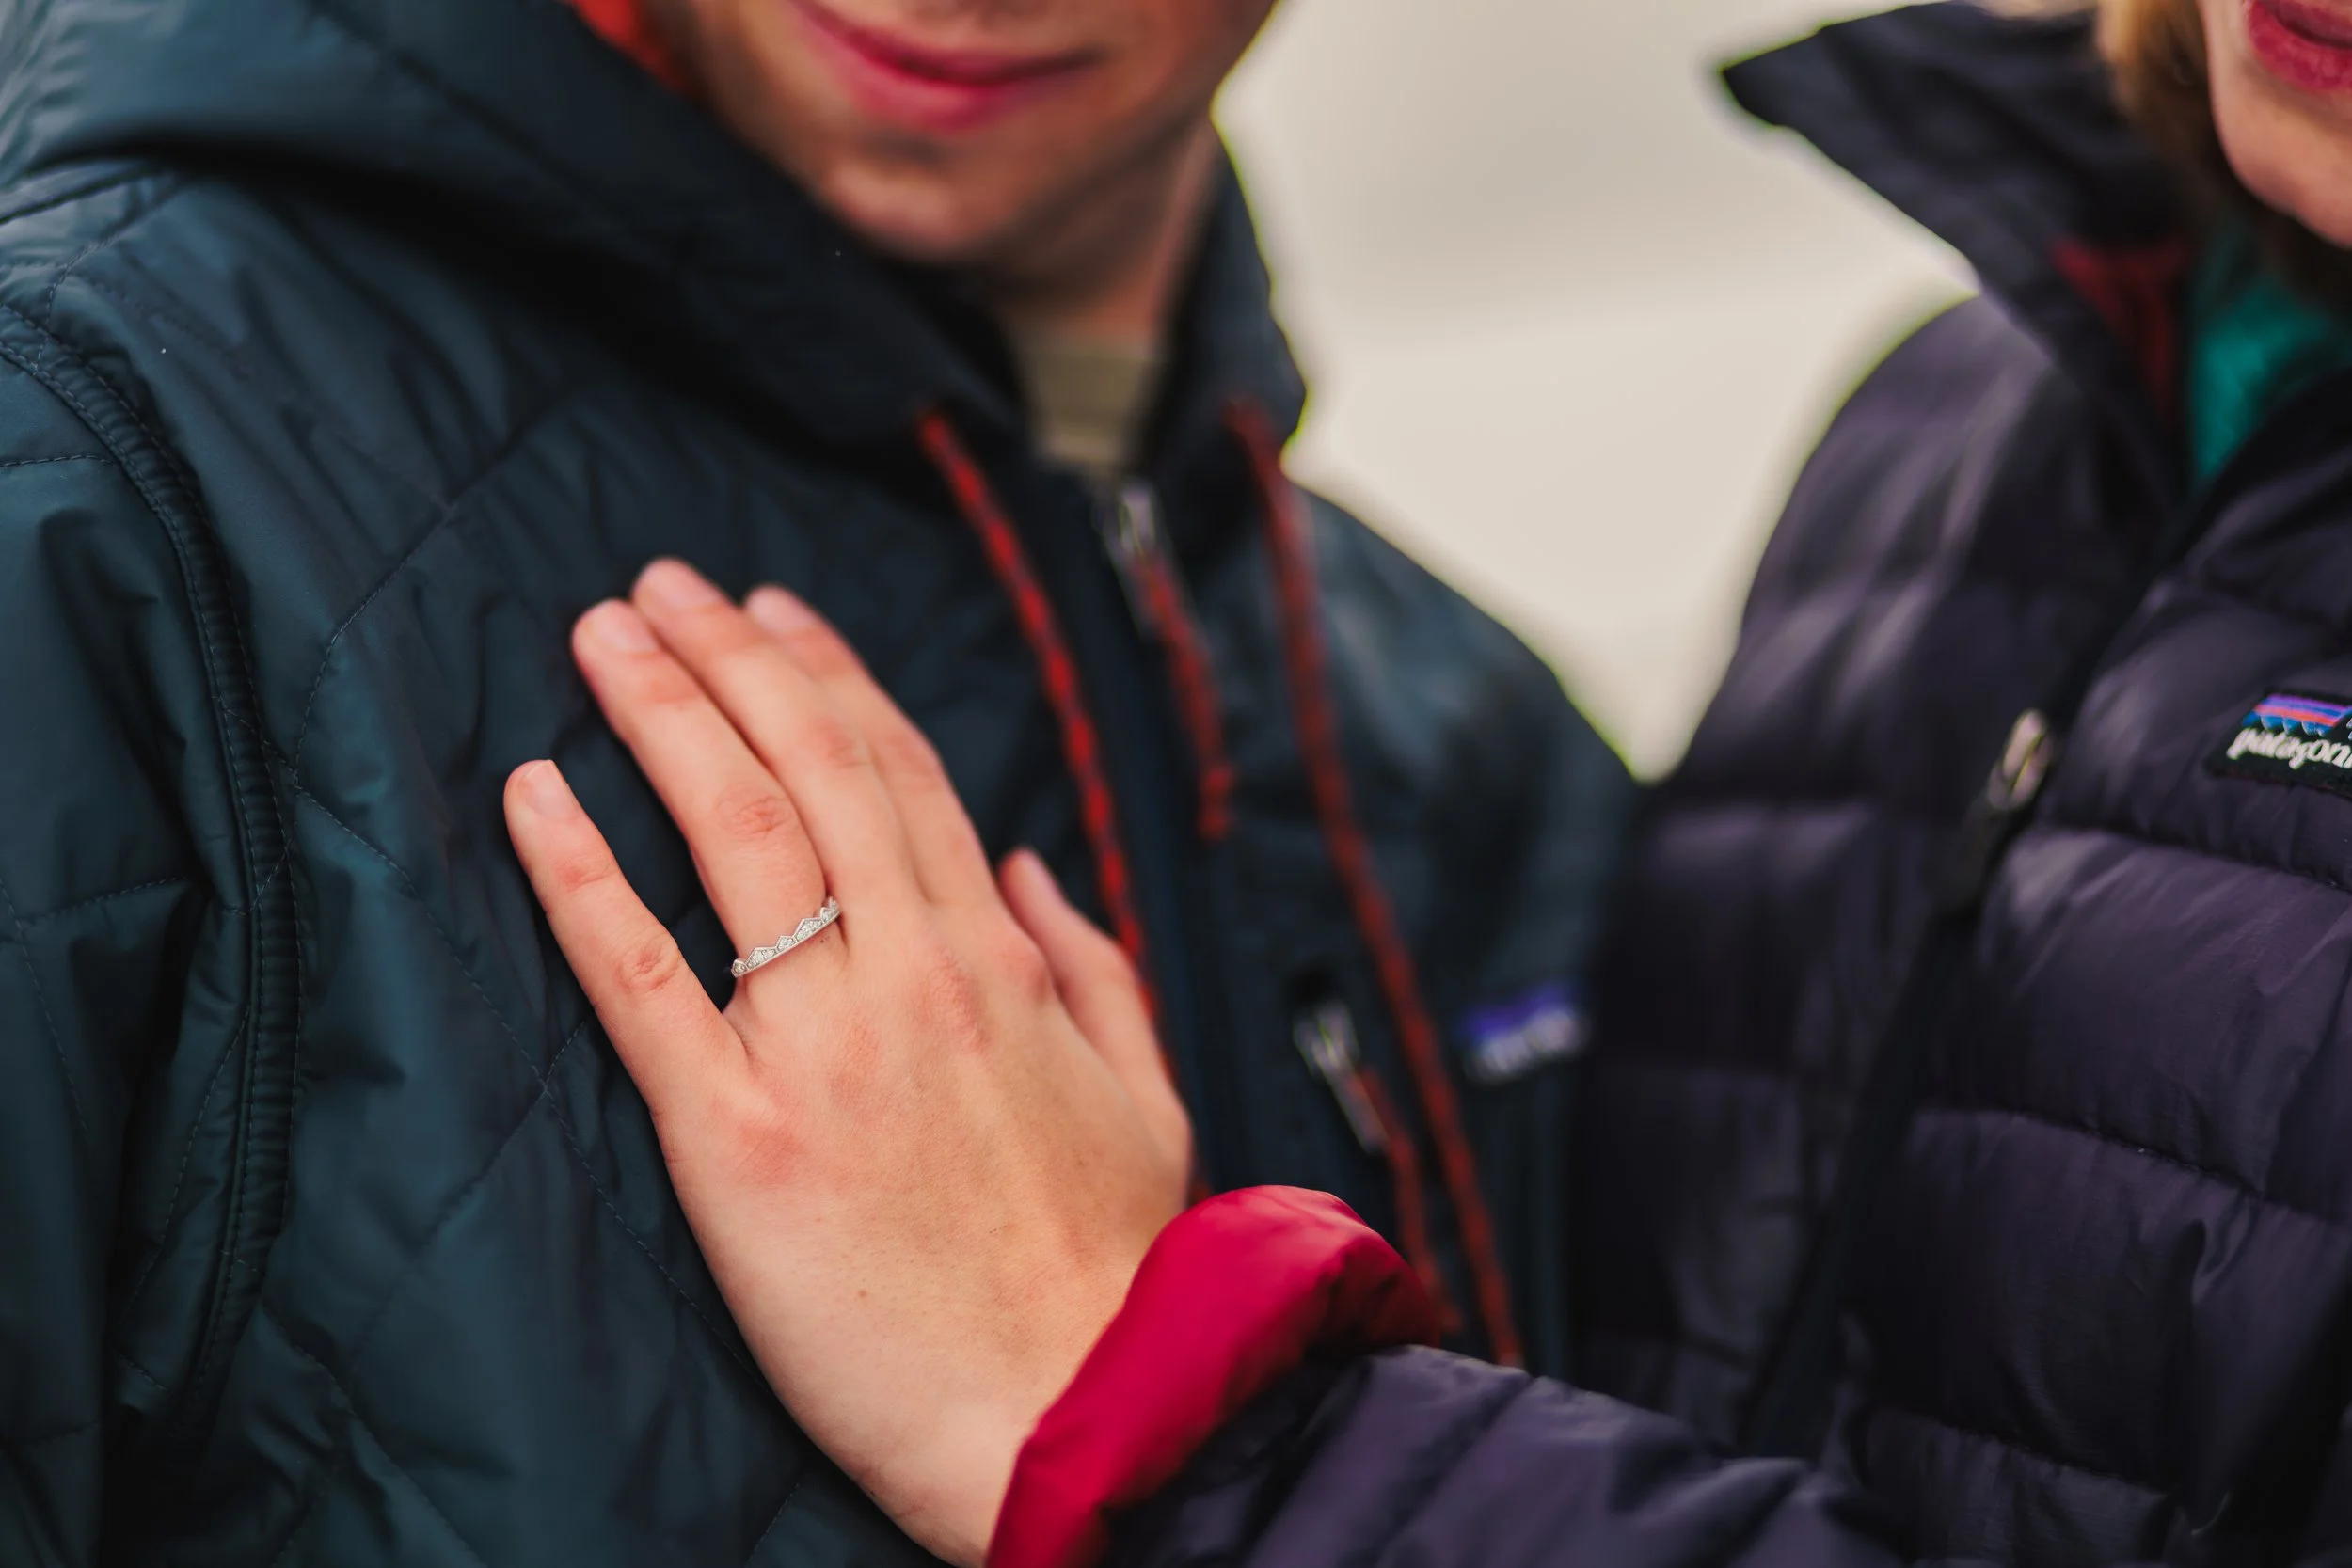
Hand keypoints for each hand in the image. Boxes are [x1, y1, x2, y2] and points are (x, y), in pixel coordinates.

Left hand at [504, 560, 1190, 1565]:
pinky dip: (583, 875)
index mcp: (1005, 965)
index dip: (832, 679)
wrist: (1092, 1416)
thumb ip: (1092, 968)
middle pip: (813, 771)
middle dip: (732, 660)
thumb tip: (1036, 866)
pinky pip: (643, 979)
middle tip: (660, 587)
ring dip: (661, 714)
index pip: (907, 777)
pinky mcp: (741, 1139)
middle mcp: (915, 976)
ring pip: (736, 833)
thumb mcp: (1147, 1097)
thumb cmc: (1120, 1273)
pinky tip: (536, 794)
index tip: (773, 614)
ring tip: (601, 634)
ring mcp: (826, 1049)